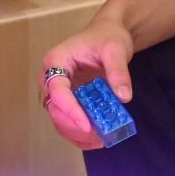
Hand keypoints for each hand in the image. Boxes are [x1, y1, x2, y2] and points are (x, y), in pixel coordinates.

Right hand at [40, 18, 134, 149]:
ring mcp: (59, 91)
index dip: (69, 110)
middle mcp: (51, 78)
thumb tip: (123, 97)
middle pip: (54, 108)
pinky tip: (97, 140)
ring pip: (59, 119)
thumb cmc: (108, 37)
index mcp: (56, 61)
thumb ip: (118, 71)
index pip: (57, 90)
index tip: (87, 125)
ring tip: (101, 140)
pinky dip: (80, 135)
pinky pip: (68, 122)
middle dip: (73, 125)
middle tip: (97, 135)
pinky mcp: (68, 101)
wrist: (108, 35)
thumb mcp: (116, 49)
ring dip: (76, 134)